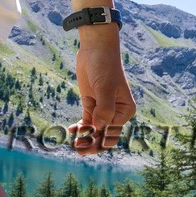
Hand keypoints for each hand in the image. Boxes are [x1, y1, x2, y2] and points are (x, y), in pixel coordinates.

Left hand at [71, 36, 135, 152]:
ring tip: (74, 144)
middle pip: (104, 136)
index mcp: (125, 110)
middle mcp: (116, 112)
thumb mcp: (105, 87)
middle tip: (78, 148)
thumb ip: (104, 108)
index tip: (88, 141)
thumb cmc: (105, 65)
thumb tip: (99, 128)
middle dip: (92, 144)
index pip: (112, 133)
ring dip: (85, 139)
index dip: (101, 141)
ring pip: (94, 132)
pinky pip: (86, 122)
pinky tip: (70, 130)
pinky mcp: (91, 104)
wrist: (95, 48)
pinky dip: (79, 128)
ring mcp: (102, 109)